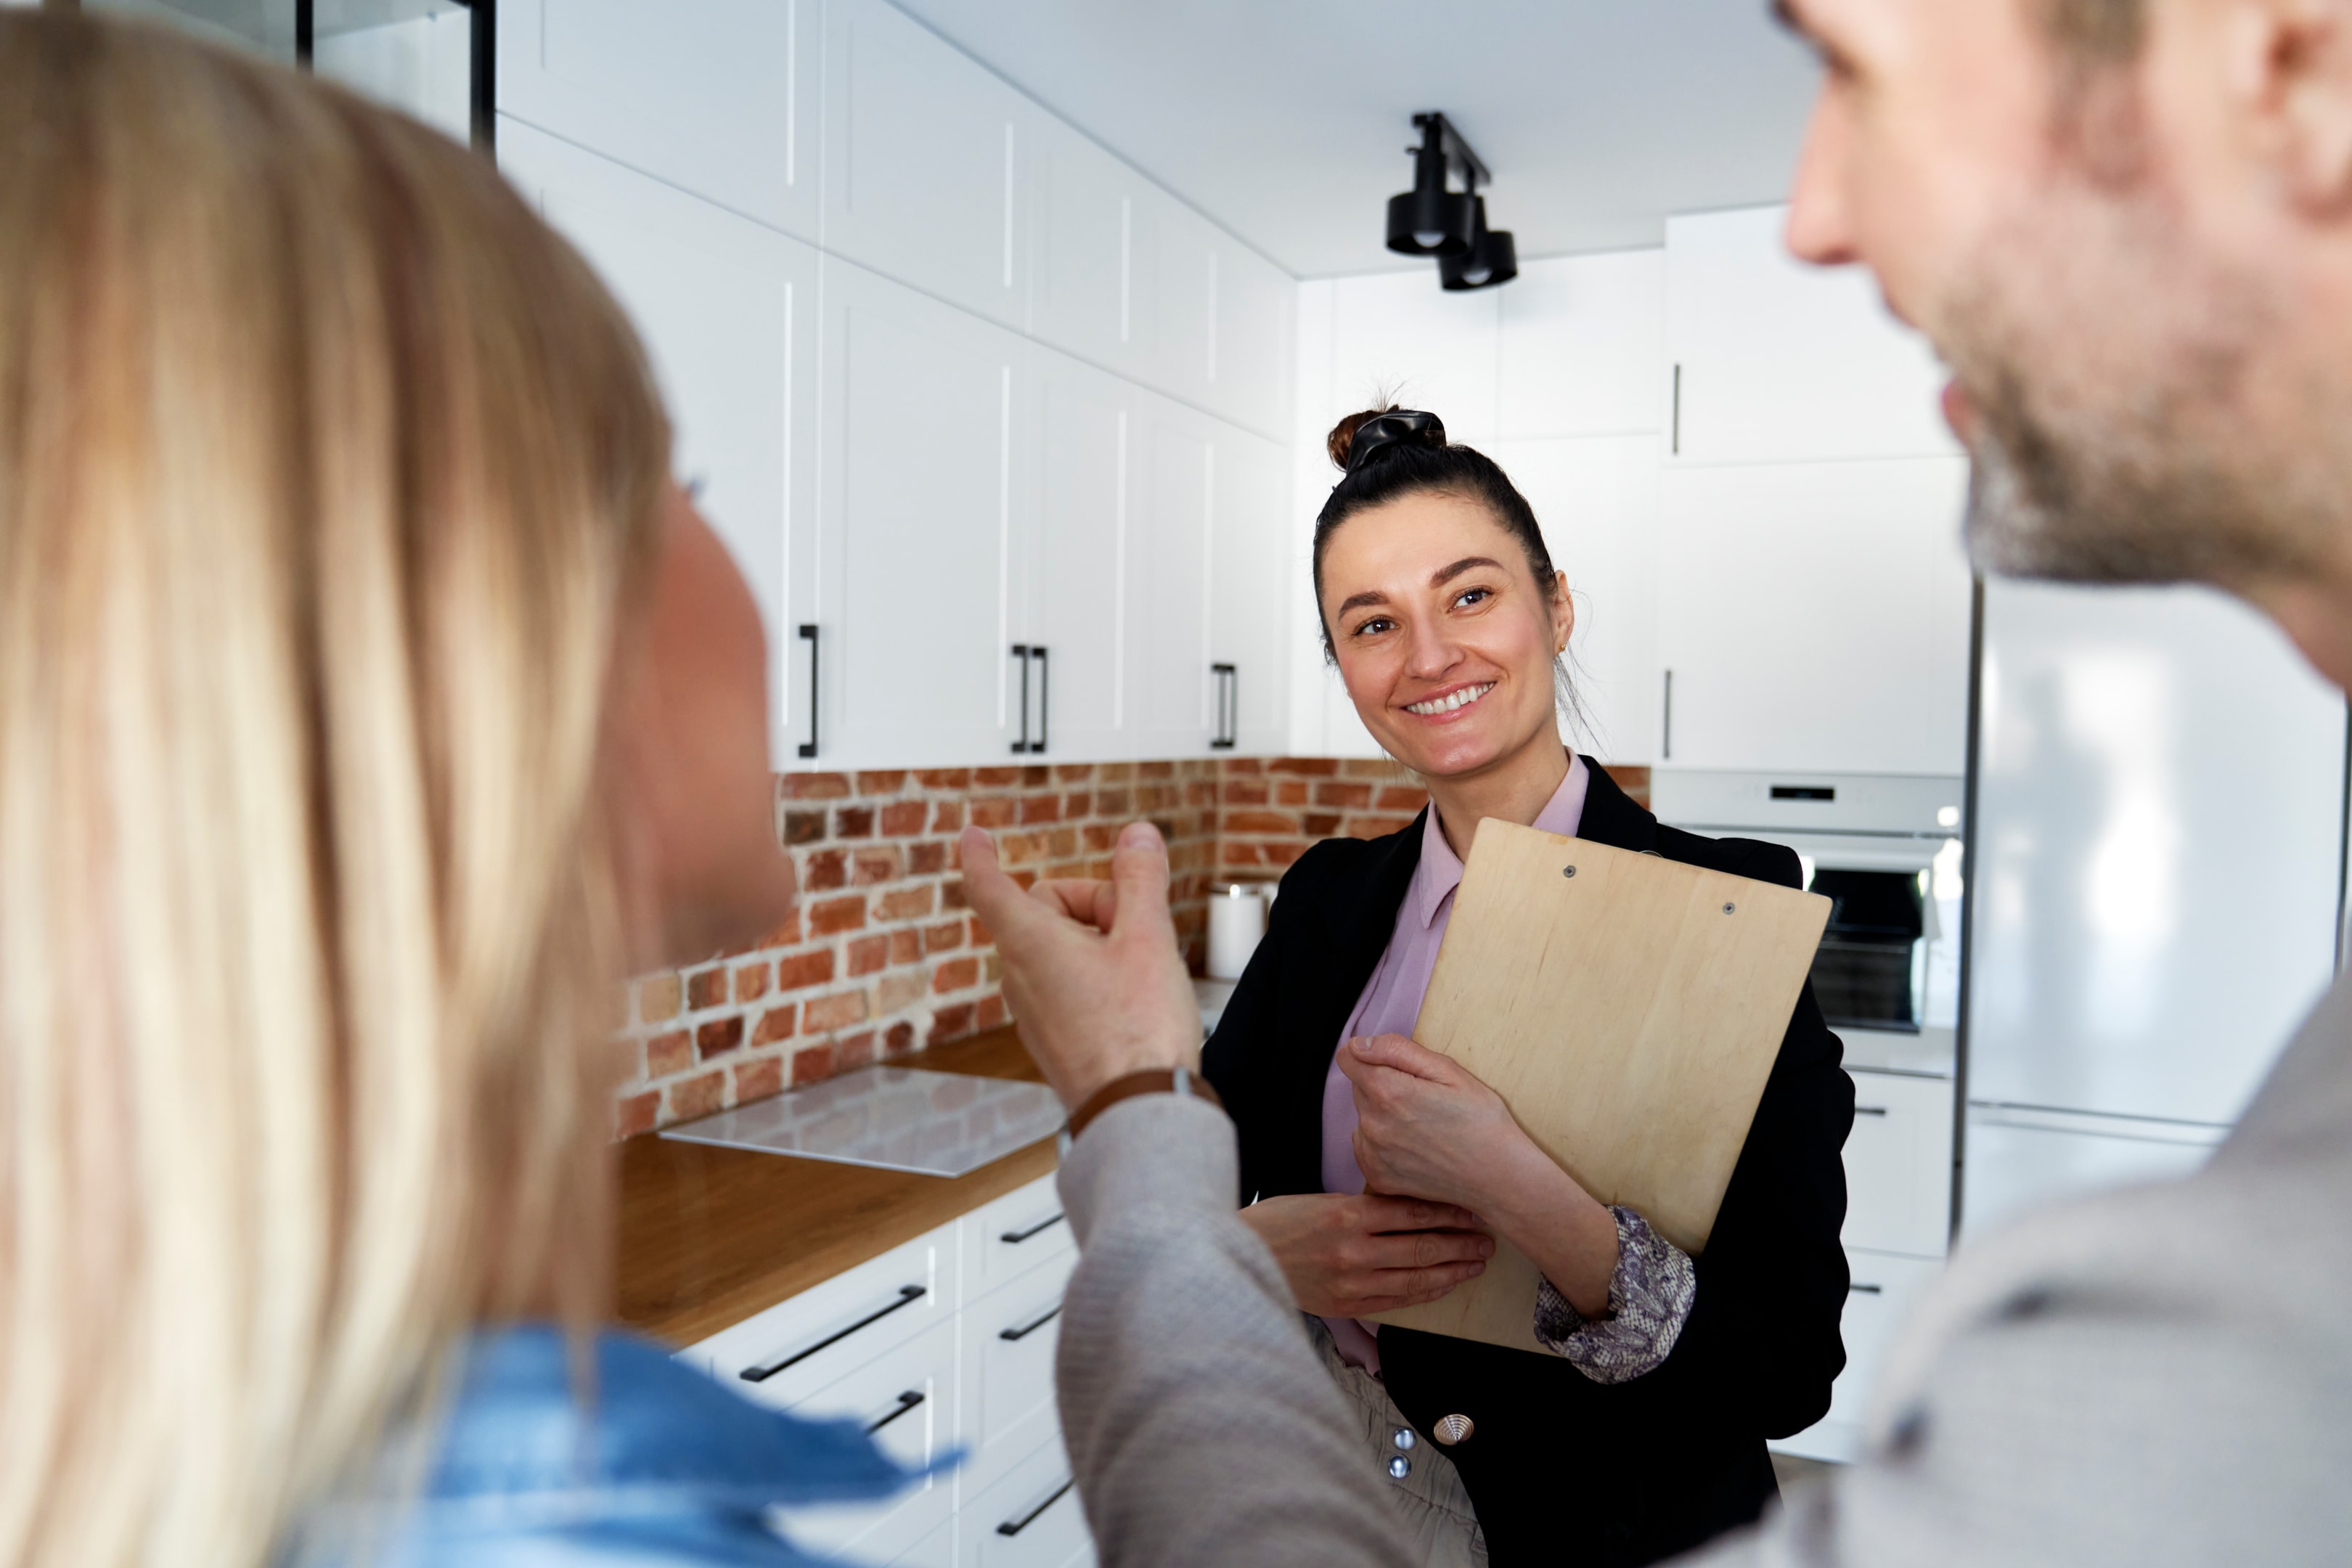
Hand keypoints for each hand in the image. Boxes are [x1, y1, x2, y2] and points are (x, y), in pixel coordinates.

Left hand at [958, 822, 1198, 1109]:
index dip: (980, 855)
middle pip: (1045, 910)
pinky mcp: (1052, 1039)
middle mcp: (1019, 977)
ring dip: (1100, 942)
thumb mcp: (1150, 938)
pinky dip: (1097, 977)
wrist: (1138, 1115)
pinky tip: (1135, 1003)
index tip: (973, 836)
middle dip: (1094, 903)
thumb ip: (1141, 879)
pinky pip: (1066, 987)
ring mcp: (1033, 1011)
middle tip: (1140, 927)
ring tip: (1145, 971)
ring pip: (1060, 950)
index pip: (988, 886)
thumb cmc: (1139, 1032)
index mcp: (1030, 943)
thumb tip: (1137, 836)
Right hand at [1237, 1193, 1492, 1317]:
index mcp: (1346, 1214)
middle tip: (1487, 1240)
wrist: (1239, 1259)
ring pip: (1416, 1277)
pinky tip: (1445, 1284)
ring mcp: (1351, 1282)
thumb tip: (1410, 1210)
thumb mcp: (1319, 1200)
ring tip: (1476, 1263)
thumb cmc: (1278, 1224)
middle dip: (1460, 1243)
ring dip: (1452, 1270)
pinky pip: (1398, 1300)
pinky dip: (1426, 1292)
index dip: (1447, 1213)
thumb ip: (1363, 1209)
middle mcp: (1353, 1250)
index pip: (1412, 1212)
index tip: (1471, 1211)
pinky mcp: (1347, 1305)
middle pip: (1422, 1246)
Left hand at [1338, 1034, 1618, 1315]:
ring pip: (1363, 1117)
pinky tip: (1415, 1146)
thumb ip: (1397, 1050)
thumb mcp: (1449, 1071)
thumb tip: (1358, 1044)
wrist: (1499, 1177)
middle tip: (1423, 1098)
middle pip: (1358, 1087)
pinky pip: (1365, 1146)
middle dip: (1382, 1084)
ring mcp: (1373, 1154)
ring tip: (1423, 1125)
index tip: (1394, 1065)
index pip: (1347, 1058)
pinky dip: (1383, 1143)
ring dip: (1382, 1115)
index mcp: (1388, 1091)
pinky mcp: (1377, 1177)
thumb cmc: (1482, 1120)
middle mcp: (1373, 1124)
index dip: (1370, 1055)